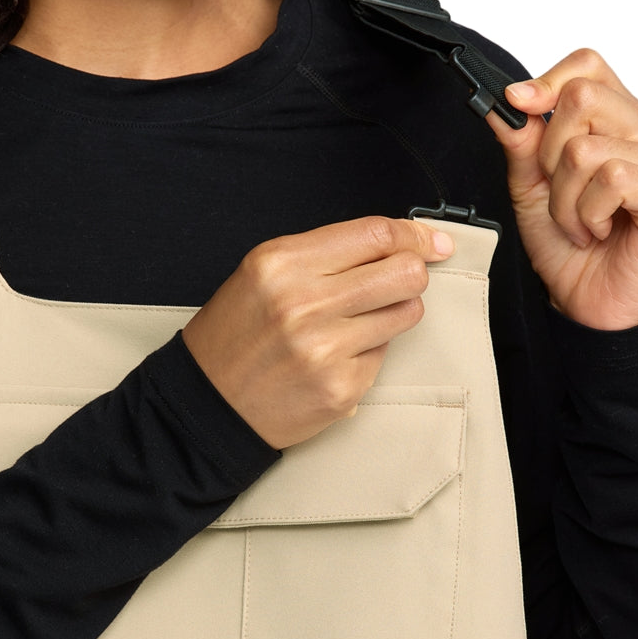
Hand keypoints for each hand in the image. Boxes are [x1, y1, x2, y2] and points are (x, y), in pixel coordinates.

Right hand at [181, 217, 453, 448]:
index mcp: (283, 264)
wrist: (206, 404)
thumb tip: (402, 242)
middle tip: (398, 281)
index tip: (432, 242)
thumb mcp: (264, 272)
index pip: (375, 234)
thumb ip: (327, 253)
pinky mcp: (342, 388)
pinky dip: (370, 350)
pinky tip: (337, 354)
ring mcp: (326, 350)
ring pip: (408, 312)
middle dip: (413, 272)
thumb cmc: (236, 334)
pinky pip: (386, 353)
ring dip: (394, 311)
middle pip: (405, 272)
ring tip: (358, 319)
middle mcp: (304, 304)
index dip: (414, 235)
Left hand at [488, 49, 637, 331]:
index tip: (519, 107)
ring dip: (566, 197)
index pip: (589, 65)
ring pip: (589, 147)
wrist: (586, 302)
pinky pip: (614, 178)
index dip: (547, 83)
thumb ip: (522, 138)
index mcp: (626, 118)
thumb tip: (506, 100)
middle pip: (584, 98)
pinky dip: (589, 212)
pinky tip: (600, 232)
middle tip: (562, 193)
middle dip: (550, 153)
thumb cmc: (567, 243)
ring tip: (582, 222)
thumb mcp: (530, 183)